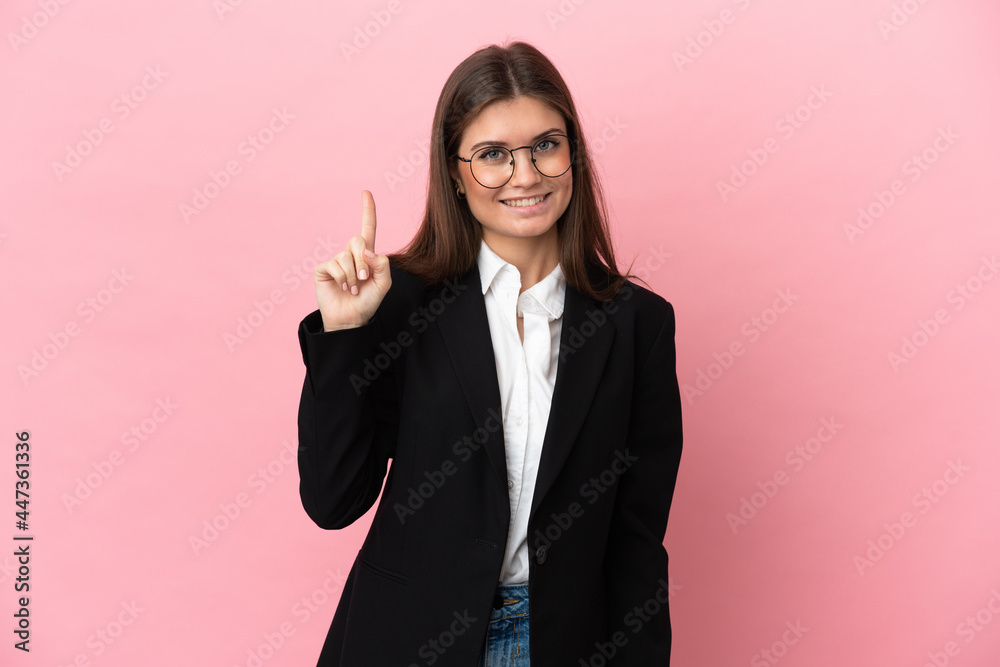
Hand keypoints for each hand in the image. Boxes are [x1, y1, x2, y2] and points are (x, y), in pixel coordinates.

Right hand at [313, 190, 390, 330]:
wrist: (351, 319)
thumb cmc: (368, 301)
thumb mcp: (383, 284)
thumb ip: (382, 265)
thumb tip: (367, 251)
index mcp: (367, 255)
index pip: (368, 228)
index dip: (368, 210)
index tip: (366, 192)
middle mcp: (350, 254)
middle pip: (358, 240)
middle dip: (363, 262)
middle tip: (364, 280)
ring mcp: (336, 260)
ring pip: (347, 256)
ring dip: (353, 275)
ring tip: (352, 289)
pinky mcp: (324, 269)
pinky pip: (335, 265)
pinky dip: (342, 278)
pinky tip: (342, 288)